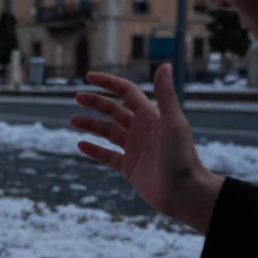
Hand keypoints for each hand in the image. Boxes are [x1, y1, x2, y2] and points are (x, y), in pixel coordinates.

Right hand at [70, 64, 223, 233]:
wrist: (185, 192)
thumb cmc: (182, 156)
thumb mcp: (173, 123)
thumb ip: (166, 95)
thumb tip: (164, 64)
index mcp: (151, 116)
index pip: (126, 93)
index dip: (108, 83)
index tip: (89, 77)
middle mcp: (141, 130)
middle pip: (113, 110)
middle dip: (95, 102)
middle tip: (77, 98)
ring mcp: (134, 149)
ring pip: (107, 132)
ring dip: (91, 125)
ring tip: (73, 120)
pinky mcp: (129, 168)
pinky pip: (107, 156)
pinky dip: (94, 150)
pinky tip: (80, 145)